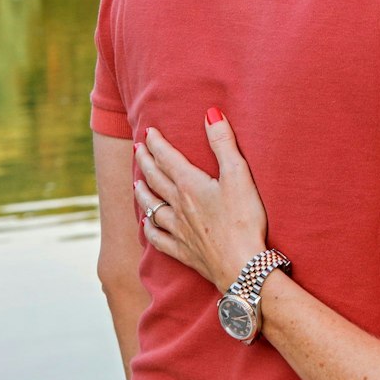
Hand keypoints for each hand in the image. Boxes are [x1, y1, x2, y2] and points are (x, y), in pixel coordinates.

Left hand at [134, 108, 269, 288]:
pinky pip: (158, 238)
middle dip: (145, 161)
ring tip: (136, 182)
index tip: (148, 132)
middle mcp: (178, 206)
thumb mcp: (238, 175)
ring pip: (152, 207)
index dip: (156, 143)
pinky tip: (147, 226)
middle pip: (155, 179)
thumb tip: (211, 113)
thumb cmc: (243, 220)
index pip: (167, 158)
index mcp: (190, 185)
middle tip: (138, 149)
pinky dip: (149, 229)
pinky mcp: (183, 251)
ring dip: (142, 192)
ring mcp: (178, 230)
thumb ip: (223, 143)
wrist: (241, 266)